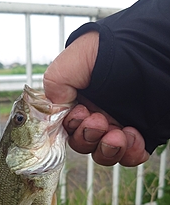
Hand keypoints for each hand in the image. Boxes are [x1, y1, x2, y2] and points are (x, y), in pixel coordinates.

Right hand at [43, 32, 148, 166]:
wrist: (150, 49)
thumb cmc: (109, 50)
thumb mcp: (69, 64)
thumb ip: (54, 87)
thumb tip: (54, 109)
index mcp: (80, 99)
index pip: (67, 128)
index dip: (71, 127)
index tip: (80, 114)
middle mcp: (99, 112)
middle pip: (83, 143)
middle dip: (87, 138)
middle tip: (99, 122)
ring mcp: (120, 124)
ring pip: (104, 153)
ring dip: (106, 150)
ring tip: (117, 136)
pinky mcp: (142, 133)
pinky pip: (130, 156)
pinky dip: (129, 154)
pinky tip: (132, 136)